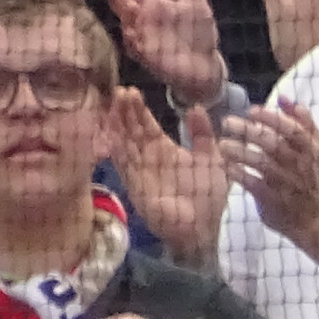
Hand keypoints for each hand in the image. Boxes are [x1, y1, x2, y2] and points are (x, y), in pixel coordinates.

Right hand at [92, 0, 225, 108]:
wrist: (206, 65)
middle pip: (122, 4)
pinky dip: (134, 40)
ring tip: (123, 5)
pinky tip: (132, 32)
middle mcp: (141, 20)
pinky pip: (137, 47)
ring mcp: (142, 38)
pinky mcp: (148, 57)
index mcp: (150, 4)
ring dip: (124, 15)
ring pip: (127, 24)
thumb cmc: (198, 31)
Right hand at [107, 89, 227, 262]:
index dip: (137, 109)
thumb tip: (196, 106)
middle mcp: (147, 157)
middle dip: (124, 111)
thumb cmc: (207, 196)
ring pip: (122, 140)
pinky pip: (120, 161)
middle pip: (131, 129)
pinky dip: (113, 145)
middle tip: (120, 91)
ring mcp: (138, 169)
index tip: (130, 91)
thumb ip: (202, 134)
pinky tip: (107, 130)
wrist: (201, 228)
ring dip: (116, 123)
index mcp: (164, 150)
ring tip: (113, 104)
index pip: (146, 125)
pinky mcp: (133, 182)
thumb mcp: (211, 159)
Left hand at [214, 97, 318, 241]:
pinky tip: (225, 165)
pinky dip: (238, 174)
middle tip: (227, 122)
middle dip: (250, 132)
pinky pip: (254, 185)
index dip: (272, 119)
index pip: (294, 131)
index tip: (252, 111)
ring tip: (222, 145)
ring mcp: (288, 185)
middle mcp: (300, 167)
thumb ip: (303, 123)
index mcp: (311, 151)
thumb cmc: (309, 177)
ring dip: (241, 152)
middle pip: (275, 145)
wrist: (317, 218)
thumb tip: (285, 98)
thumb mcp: (314, 149)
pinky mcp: (274, 202)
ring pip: (263, 165)